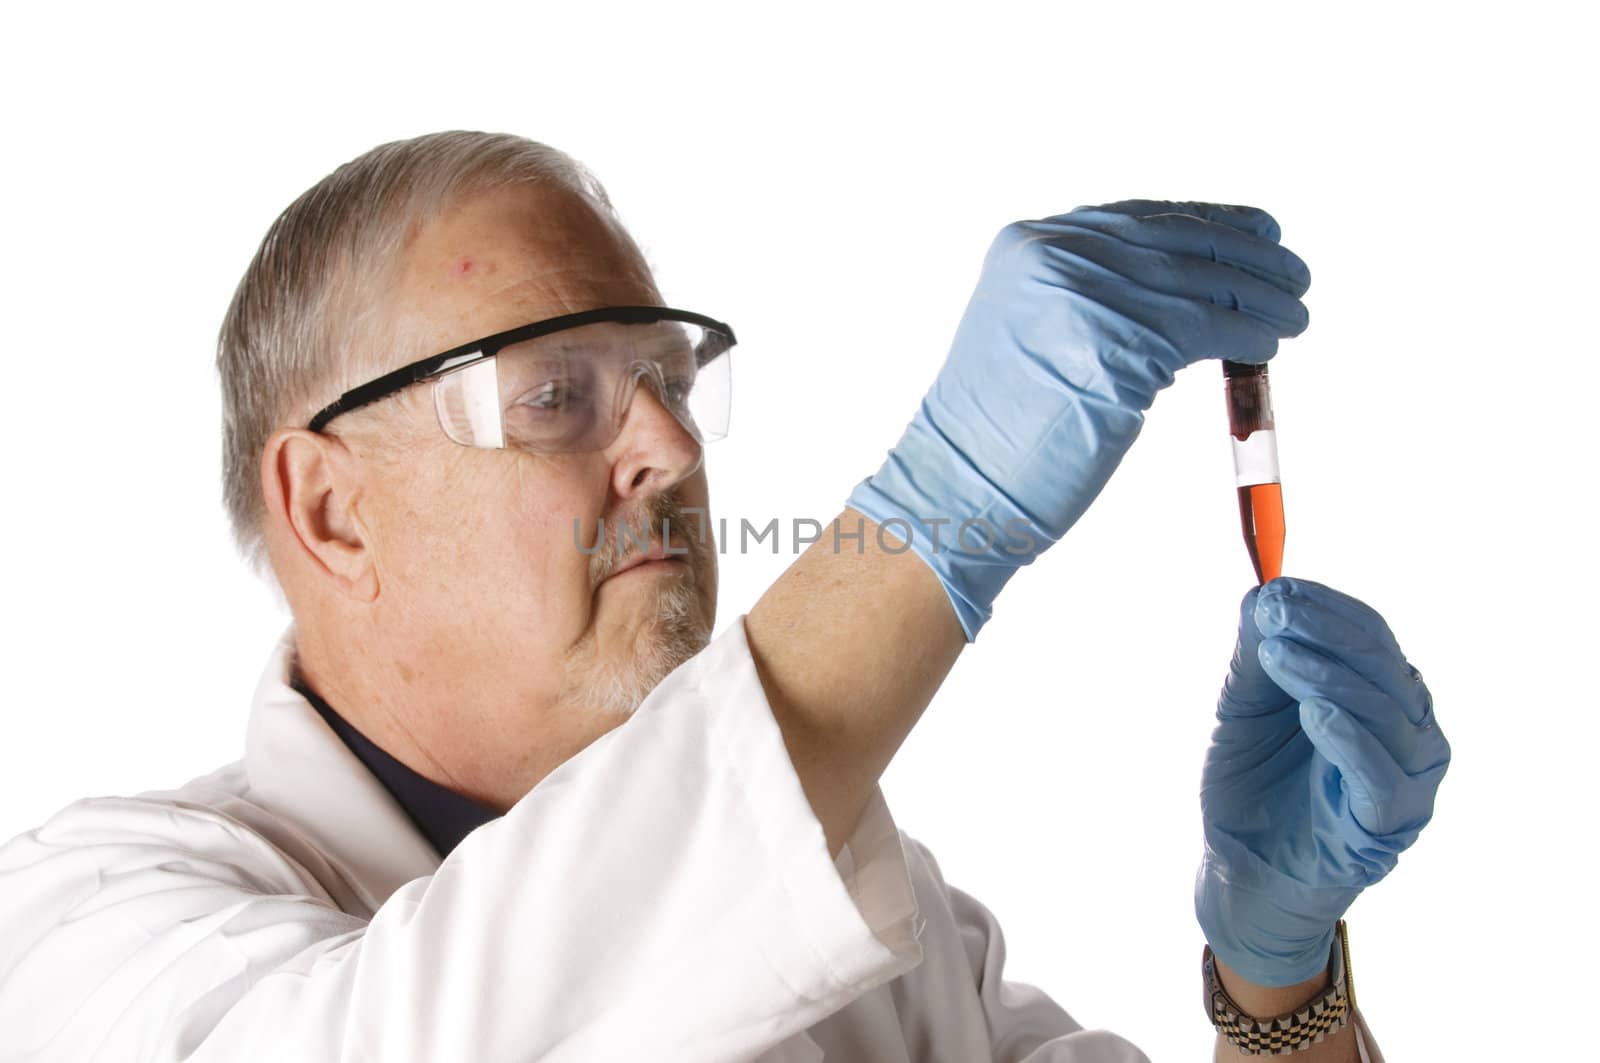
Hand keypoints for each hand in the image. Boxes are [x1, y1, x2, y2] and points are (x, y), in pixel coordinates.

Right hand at [845, 200, 1310, 639]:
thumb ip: (1086, 296)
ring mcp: (1088, 294)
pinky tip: (1268, 344)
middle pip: (1179, 239)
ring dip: (1263, 297)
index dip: (1206, 222)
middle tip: (1291, 271)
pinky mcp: (1122, 343)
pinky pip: (1211, 327)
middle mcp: (1056, 254)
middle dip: (1246, 255)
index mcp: (1029, 244)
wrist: (958, 489)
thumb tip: (1176, 287)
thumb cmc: (993, 436)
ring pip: (1204, 281)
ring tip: (1294, 312)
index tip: (1253, 232)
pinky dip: (1251, 334)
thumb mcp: (1029, 334)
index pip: (1138, 217)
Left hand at [1196, 578, 1450, 985]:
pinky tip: (1315, 714)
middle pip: (1383, 665)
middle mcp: (1406, 729)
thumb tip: (1265, 596)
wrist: (1242, 869)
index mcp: (1377, 692)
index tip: (1278, 591)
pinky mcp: (1390, 825)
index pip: (1368, 634)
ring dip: (1329, 676)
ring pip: (1387, 714)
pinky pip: (1385, 777)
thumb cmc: (1252, 782)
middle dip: (1327, 633)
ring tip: (1279, 657)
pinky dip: (1352, 740)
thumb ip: (1259, 656)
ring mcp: (1407, 778)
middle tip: (1277, 615)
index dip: (1326, 608)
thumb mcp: (1245, 707)